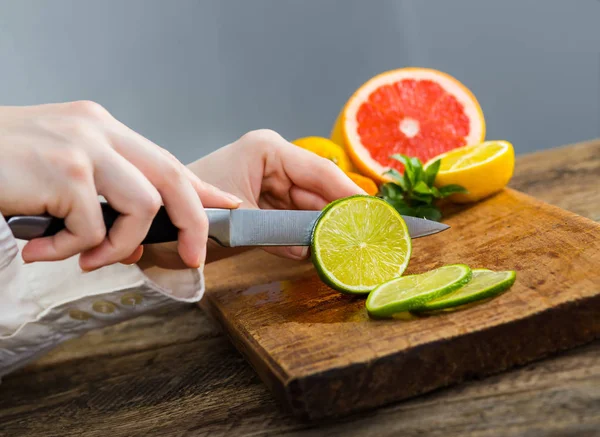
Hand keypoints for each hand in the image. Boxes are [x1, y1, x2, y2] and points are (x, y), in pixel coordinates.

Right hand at [0, 102, 240, 269]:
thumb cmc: (3, 163)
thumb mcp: (62, 168)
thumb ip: (101, 197)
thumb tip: (132, 244)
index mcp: (103, 128)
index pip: (166, 159)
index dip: (201, 187)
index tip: (227, 206)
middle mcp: (99, 131)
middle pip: (173, 178)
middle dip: (193, 223)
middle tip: (193, 257)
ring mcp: (83, 149)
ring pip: (143, 208)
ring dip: (119, 247)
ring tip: (85, 259)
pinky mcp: (63, 173)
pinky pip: (91, 230)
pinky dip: (69, 252)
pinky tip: (41, 250)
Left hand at [141, 129, 364, 267]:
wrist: (162, 212)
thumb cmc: (190, 205)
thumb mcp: (237, 219)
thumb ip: (276, 233)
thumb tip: (309, 250)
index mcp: (267, 150)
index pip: (319, 171)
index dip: (348, 193)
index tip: (373, 211)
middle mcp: (274, 160)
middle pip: (318, 188)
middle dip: (339, 212)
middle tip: (366, 234)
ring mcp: (271, 177)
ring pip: (308, 203)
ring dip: (323, 225)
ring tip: (348, 245)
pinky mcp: (266, 195)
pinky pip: (293, 214)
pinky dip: (304, 230)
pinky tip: (320, 246)